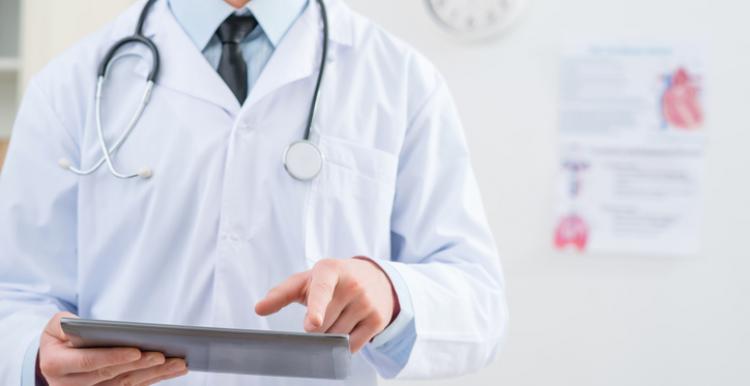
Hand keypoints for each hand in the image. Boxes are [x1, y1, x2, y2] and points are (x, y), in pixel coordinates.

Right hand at [39, 312, 187, 385]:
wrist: (52, 358)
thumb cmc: (60, 336)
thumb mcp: (57, 325)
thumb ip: (71, 324)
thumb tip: (99, 329)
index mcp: (56, 365)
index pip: (89, 363)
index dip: (113, 357)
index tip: (137, 351)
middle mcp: (69, 384)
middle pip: (111, 376)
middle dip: (141, 366)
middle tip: (165, 356)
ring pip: (124, 385)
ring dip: (153, 375)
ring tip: (177, 364)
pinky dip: (151, 379)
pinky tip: (169, 371)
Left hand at [255, 257, 398, 352]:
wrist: (375, 277)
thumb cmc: (332, 280)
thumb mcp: (307, 280)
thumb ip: (281, 293)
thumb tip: (258, 309)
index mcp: (330, 270)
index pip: (321, 291)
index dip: (316, 308)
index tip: (312, 323)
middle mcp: (352, 284)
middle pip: (321, 325)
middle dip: (317, 324)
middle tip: (325, 309)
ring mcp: (367, 302)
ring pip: (336, 337)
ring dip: (330, 334)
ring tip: (340, 314)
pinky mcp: (377, 319)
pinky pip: (352, 346)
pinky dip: (345, 343)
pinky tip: (350, 324)